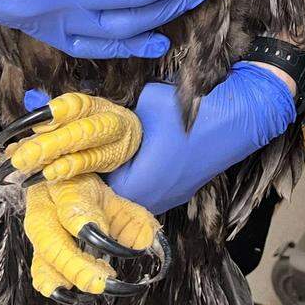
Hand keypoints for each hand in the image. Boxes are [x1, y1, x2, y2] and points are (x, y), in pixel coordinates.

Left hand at [92, 64, 296, 213]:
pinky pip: (150, 185)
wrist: (240, 119)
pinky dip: (141, 170)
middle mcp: (150, 201)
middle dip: (96, 168)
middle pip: (108, 191)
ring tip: (111, 145)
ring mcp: (169, 198)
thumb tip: (96, 110)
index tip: (64, 147)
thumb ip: (118, 111)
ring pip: (130, 189)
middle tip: (84, 144)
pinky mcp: (182, 189)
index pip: (88, 184)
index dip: (74, 163)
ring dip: (120, 170)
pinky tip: (142, 148)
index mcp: (134, 187)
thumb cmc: (192, 114)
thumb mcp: (146, 103)